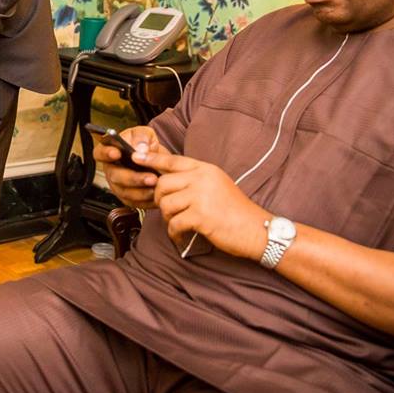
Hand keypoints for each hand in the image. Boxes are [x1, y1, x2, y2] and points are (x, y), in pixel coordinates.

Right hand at [93, 126, 164, 208]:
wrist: (157, 161)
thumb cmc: (145, 146)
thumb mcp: (145, 134)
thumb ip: (141, 137)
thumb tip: (140, 148)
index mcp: (109, 152)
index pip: (100, 153)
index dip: (106, 154)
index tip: (116, 153)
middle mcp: (111, 170)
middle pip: (115, 176)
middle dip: (133, 178)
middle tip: (150, 176)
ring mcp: (118, 186)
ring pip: (125, 192)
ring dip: (141, 191)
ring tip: (156, 184)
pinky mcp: (128, 198)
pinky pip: (134, 202)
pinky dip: (146, 199)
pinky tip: (156, 193)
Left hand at [133, 151, 269, 258]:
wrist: (257, 230)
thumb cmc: (235, 211)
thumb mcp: (217, 185)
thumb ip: (196, 179)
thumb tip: (167, 180)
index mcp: (205, 169)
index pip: (173, 160)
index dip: (152, 158)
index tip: (136, 157)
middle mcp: (202, 178)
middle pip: (162, 183)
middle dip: (160, 199)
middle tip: (169, 210)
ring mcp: (201, 196)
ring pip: (165, 204)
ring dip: (168, 217)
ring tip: (179, 223)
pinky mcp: (200, 216)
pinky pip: (174, 223)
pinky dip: (175, 232)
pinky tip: (182, 235)